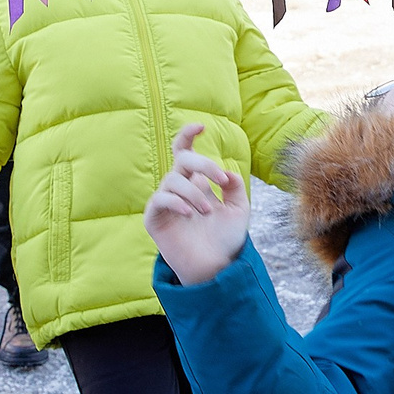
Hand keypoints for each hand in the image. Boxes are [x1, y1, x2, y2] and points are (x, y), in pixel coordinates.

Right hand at [143, 124, 249, 286]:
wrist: (216, 268)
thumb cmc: (225, 239)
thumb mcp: (239, 209)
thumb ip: (234, 187)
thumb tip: (227, 172)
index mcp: (196, 183)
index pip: (185, 152)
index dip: (188, 135)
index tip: (201, 126)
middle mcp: (179, 189)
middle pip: (183, 160)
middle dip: (203, 164)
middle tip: (221, 180)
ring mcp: (165, 203)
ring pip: (173, 180)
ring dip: (194, 193)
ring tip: (207, 212)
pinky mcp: (154, 218)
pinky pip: (160, 200)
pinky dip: (176, 203)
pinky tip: (190, 214)